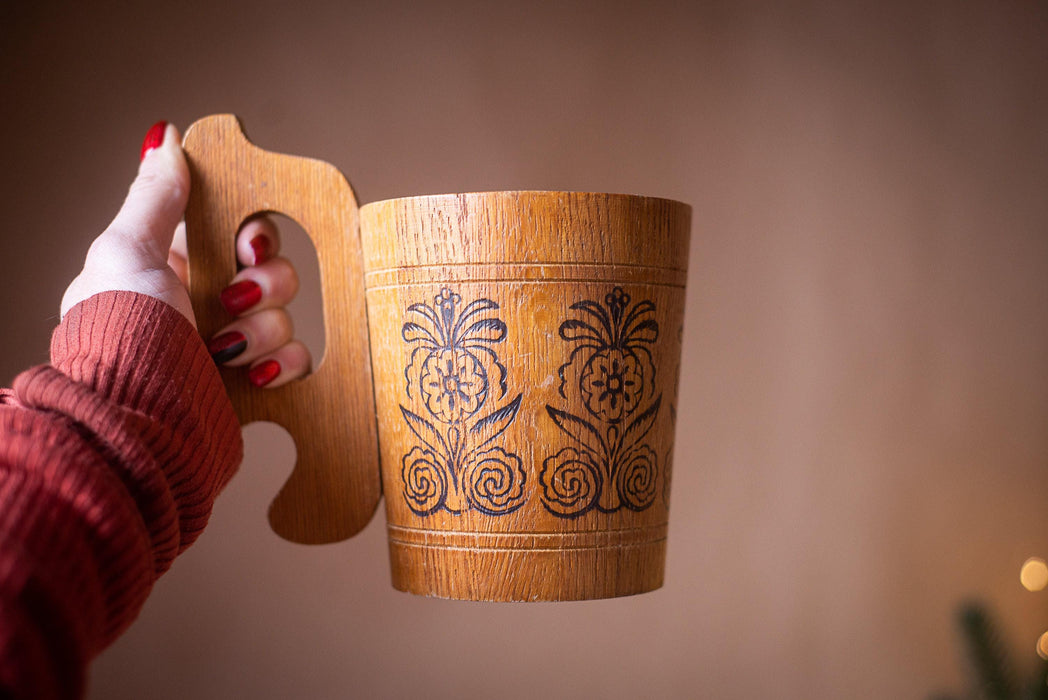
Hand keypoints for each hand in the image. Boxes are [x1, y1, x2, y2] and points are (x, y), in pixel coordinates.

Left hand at [61, 122, 310, 387]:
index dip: (254, 236)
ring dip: (261, 331)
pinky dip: (282, 365)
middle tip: (233, 300)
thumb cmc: (122, 337)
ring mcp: (230, 346)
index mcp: (174, 268)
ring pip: (285, 316)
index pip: (238, 232)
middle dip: (261, 286)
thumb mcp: (127, 253)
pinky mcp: (253, 384)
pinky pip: (296, 360)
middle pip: (271, 272)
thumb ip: (156, 198)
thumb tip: (166, 140)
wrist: (140, 425)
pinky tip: (254, 375)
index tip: (248, 246)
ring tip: (225, 351)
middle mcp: (204, 305)